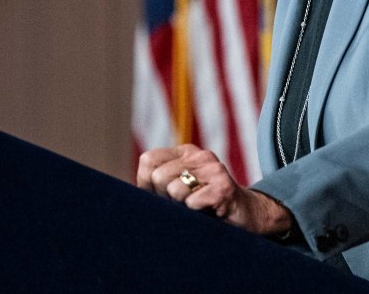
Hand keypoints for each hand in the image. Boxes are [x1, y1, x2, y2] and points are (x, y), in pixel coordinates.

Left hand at [136, 144, 292, 235]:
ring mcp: (213, 168)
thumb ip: (153, 187)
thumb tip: (122, 195)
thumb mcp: (178, 191)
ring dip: (182, 207)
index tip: (161, 197)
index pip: (148, 161)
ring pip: (174, 189)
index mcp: (184, 152)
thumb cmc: (204, 207)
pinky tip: (208, 212)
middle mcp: (198, 155)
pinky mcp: (223, 187)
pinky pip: (192, 202)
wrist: (245, 216)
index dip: (146, 184)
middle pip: (158, 176)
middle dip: (165, 198)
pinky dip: (196, 213)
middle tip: (183, 205)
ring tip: (196, 209)